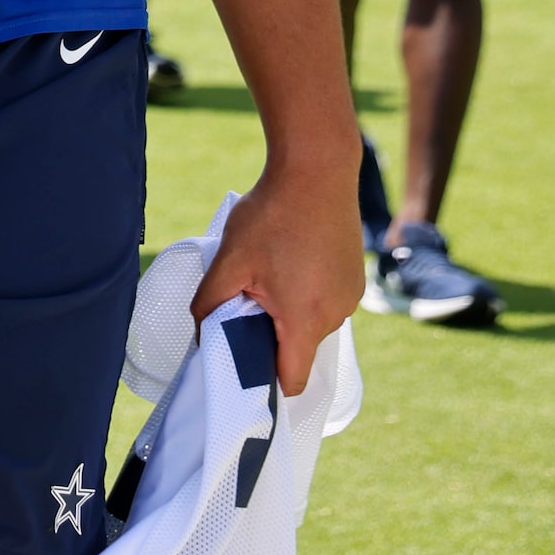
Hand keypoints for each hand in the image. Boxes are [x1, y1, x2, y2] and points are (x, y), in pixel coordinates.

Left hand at [189, 155, 364, 395]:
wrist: (316, 171)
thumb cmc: (271, 215)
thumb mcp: (229, 260)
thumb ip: (209, 304)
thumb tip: (199, 335)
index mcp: (305, 320)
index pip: (291, 380)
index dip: (264, 383)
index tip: (242, 369)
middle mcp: (335, 316)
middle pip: (298, 350)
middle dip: (269, 336)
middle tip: (245, 303)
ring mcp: (350, 298)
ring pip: (310, 324)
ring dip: (287, 311)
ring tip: (268, 273)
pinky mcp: (354, 279)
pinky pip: (325, 302)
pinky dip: (305, 294)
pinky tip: (288, 261)